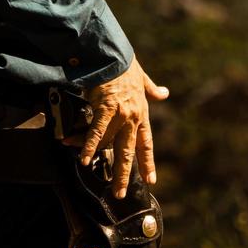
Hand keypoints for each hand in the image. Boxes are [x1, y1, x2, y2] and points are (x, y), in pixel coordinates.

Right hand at [66, 57, 169, 198]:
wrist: (114, 54)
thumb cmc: (126, 65)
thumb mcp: (142, 79)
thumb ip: (152, 89)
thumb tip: (164, 93)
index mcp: (141, 113)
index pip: (146, 143)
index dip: (147, 162)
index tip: (151, 179)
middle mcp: (132, 117)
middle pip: (129, 151)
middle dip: (125, 173)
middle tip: (120, 193)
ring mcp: (120, 114)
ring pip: (111, 145)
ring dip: (102, 161)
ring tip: (95, 178)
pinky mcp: (105, 109)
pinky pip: (96, 132)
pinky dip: (89, 146)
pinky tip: (84, 158)